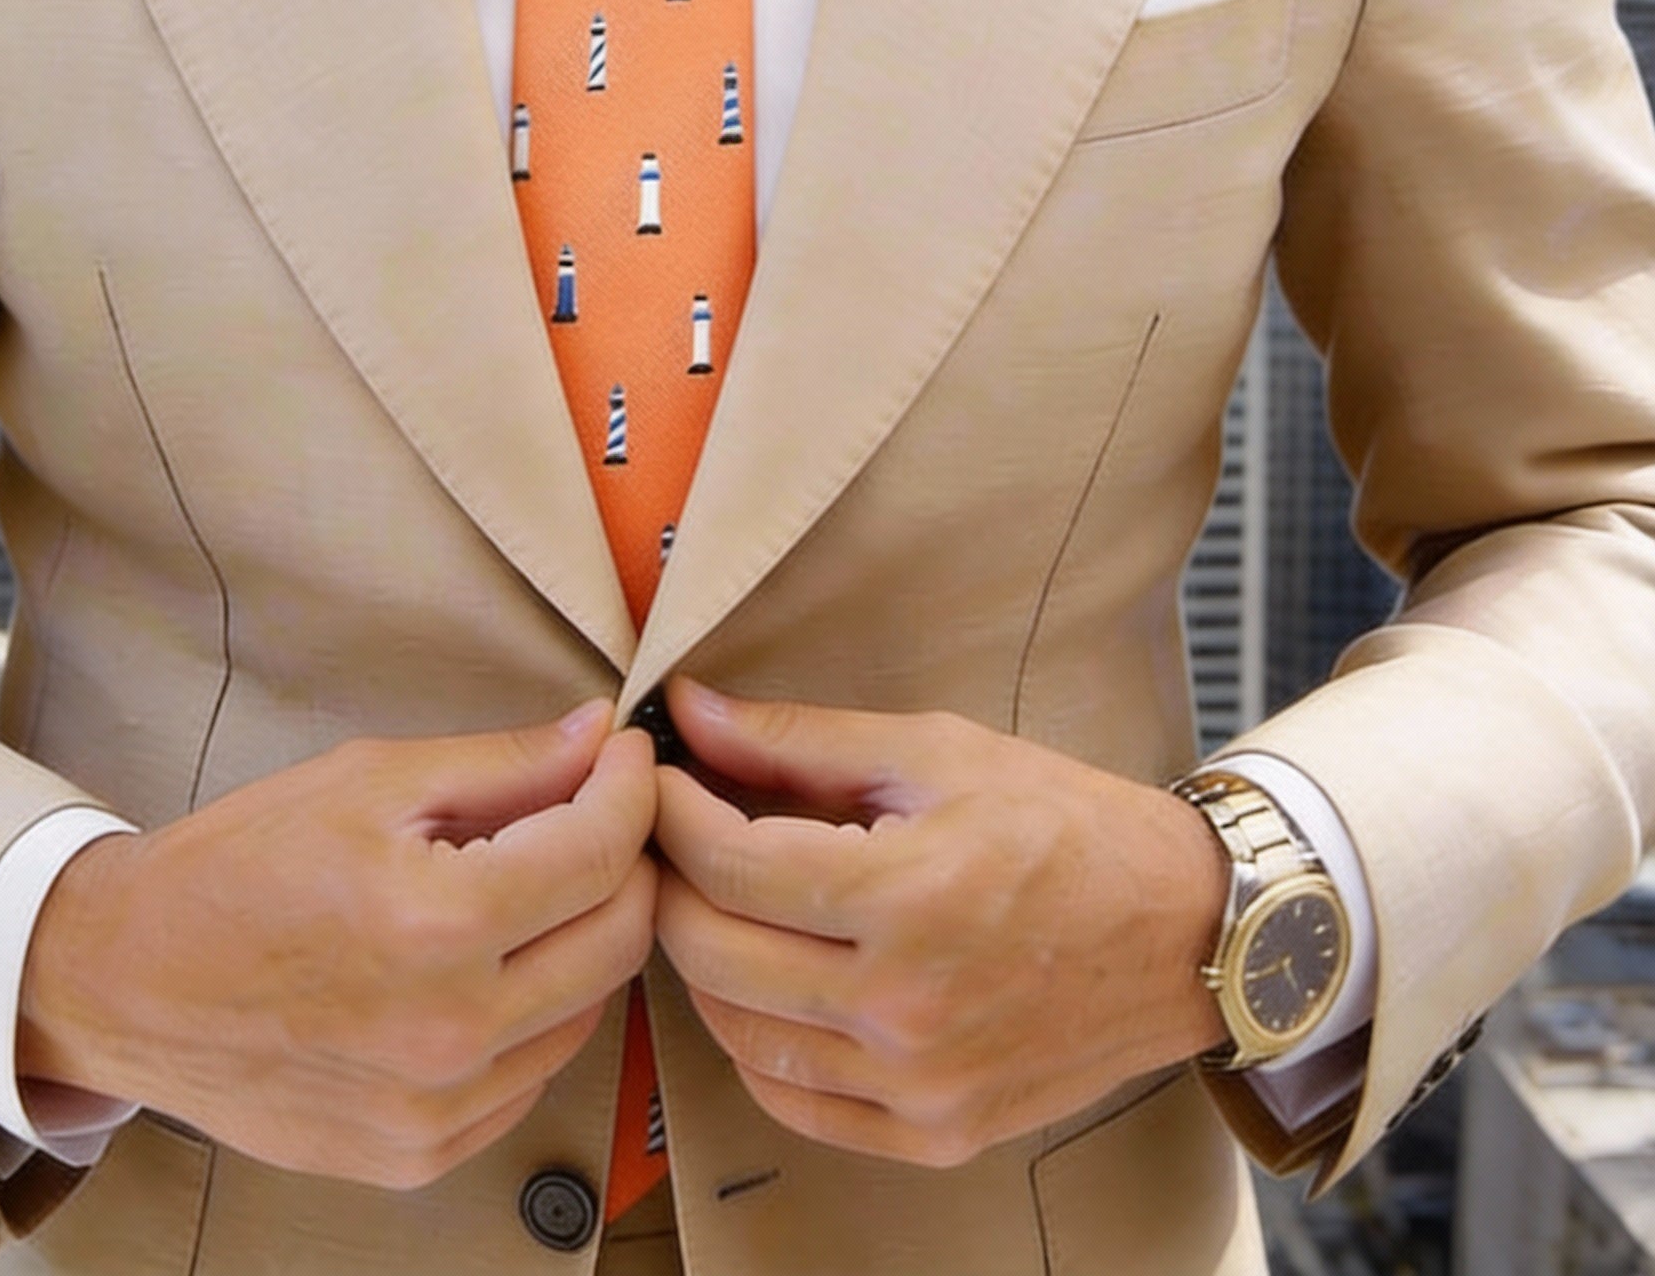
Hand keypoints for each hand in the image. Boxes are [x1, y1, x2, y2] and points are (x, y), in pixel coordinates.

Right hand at [17, 701, 657, 1189]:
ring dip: (584, 937)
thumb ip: (503, 763)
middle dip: (627, 859)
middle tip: (596, 811)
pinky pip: (532, 1075)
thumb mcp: (370, 780)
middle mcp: (449, 1032)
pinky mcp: (419, 1155)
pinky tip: (489, 964)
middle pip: (619, 938)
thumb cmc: (238, 868)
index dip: (631, 787)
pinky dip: (536, 1012)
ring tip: (533, 885)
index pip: (601, 851)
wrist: (128, 983)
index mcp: (436, 924)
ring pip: (590, 1010)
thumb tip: (598, 735)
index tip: (625, 756)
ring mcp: (436, 1109)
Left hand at [651, 677, 1228, 1168]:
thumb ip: (799, 739)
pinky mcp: (934, 1132)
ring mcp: (920, 1084)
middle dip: (670, 881)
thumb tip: (690, 711)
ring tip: (716, 899)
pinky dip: (754, 1043)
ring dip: (703, 961)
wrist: (1183, 932)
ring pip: (737, 1035)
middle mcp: (907, 1007)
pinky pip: (793, 1103)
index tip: (659, 778)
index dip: (672, 813)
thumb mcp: (935, 752)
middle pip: (713, 953)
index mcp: (908, 897)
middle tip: (672, 834)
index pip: (729, 865)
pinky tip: (764, 982)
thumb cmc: (1065, 825)